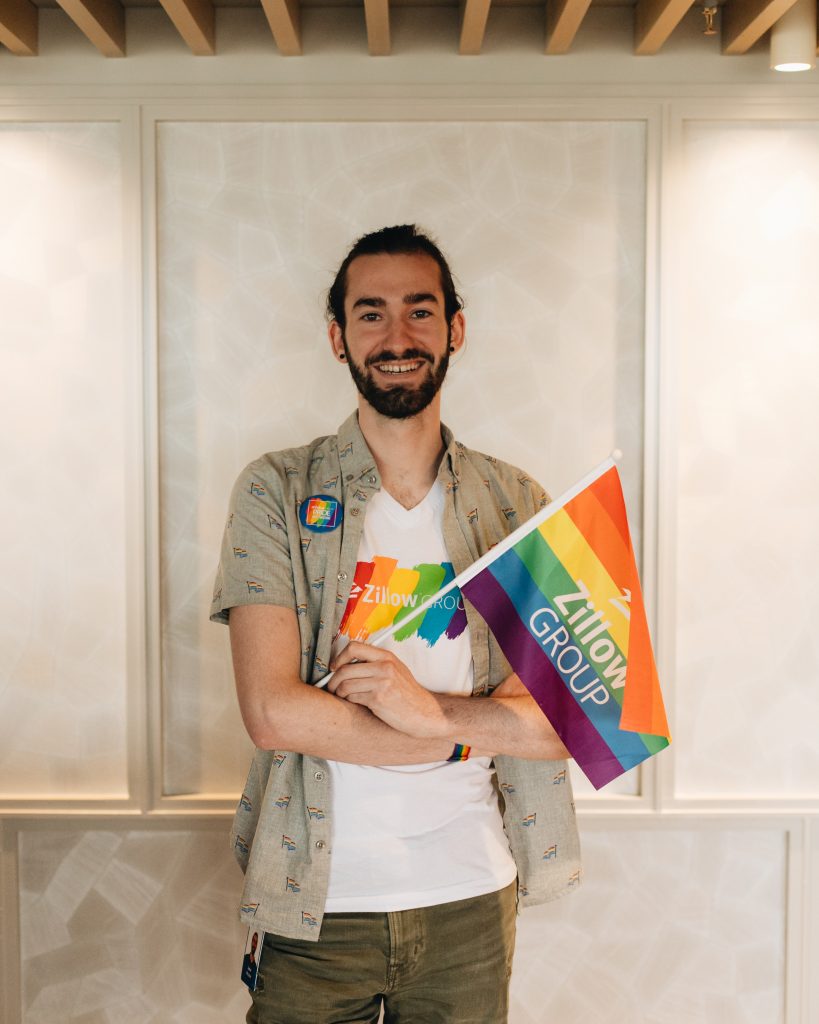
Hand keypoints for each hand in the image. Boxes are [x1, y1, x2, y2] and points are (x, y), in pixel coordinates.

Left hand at [327, 642, 448, 738]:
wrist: (422, 713)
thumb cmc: (406, 694)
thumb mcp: (395, 670)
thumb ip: (374, 664)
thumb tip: (345, 664)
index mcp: (386, 657)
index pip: (354, 647)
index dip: (339, 657)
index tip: (335, 667)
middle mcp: (384, 667)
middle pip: (345, 669)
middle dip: (333, 680)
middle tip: (332, 687)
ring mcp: (382, 683)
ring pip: (345, 685)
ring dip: (339, 692)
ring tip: (342, 696)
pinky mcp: (378, 699)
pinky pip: (353, 697)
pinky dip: (349, 701)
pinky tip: (354, 702)